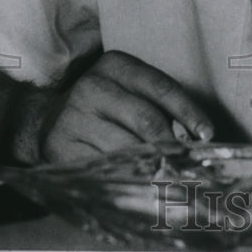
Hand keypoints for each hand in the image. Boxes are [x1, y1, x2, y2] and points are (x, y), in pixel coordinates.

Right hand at [37, 51, 213, 162]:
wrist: (43, 120)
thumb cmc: (103, 107)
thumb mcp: (128, 90)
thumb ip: (158, 104)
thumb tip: (198, 137)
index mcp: (115, 66)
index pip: (161, 88)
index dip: (189, 112)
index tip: (207, 134)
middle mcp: (92, 87)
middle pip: (148, 120)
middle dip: (174, 146)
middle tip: (192, 164)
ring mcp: (74, 118)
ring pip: (129, 148)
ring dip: (155, 167)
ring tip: (173, 179)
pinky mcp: (62, 148)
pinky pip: (105, 169)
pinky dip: (128, 179)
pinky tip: (141, 185)